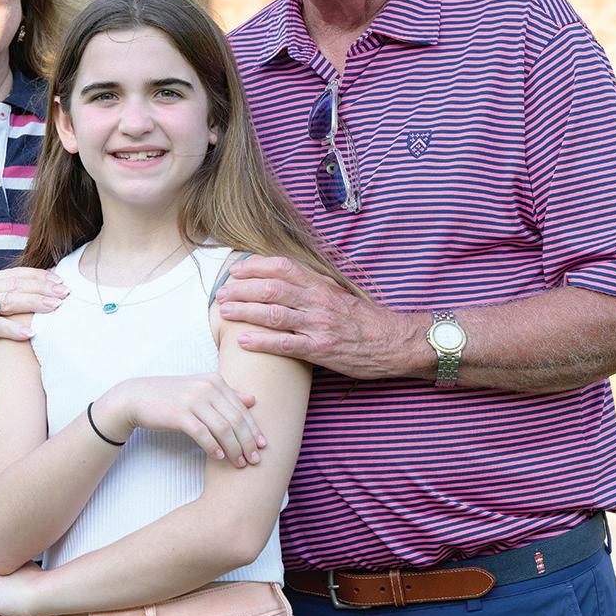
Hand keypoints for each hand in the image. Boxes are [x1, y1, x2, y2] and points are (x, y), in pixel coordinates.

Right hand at [0, 267, 67, 384]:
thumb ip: (12, 301)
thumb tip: (49, 293)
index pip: (17, 274)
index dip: (41, 276)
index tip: (63, 281)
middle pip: (16, 284)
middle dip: (44, 288)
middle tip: (65, 293)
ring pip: (8, 300)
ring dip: (35, 303)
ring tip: (55, 307)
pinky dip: (14, 329)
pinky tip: (32, 332)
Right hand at [92, 373, 264, 466]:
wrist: (137, 397)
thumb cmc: (172, 396)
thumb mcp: (200, 389)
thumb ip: (227, 394)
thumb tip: (253, 399)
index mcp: (215, 380)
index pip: (242, 408)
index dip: (254, 429)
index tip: (263, 446)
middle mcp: (206, 387)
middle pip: (235, 419)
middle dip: (248, 442)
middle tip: (254, 460)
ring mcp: (192, 399)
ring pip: (223, 428)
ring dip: (234, 448)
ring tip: (239, 463)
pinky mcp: (179, 413)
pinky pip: (202, 433)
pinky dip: (213, 447)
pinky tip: (219, 457)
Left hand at [215, 256, 420, 380]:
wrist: (394, 341)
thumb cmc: (363, 320)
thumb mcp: (338, 294)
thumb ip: (312, 286)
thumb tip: (283, 278)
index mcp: (321, 285)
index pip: (283, 267)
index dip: (256, 267)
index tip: (236, 271)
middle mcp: (317, 301)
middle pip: (272, 288)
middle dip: (242, 289)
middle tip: (221, 293)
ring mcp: (318, 325)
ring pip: (274, 313)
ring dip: (245, 311)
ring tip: (223, 312)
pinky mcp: (321, 349)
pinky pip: (285, 344)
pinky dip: (261, 341)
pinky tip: (242, 340)